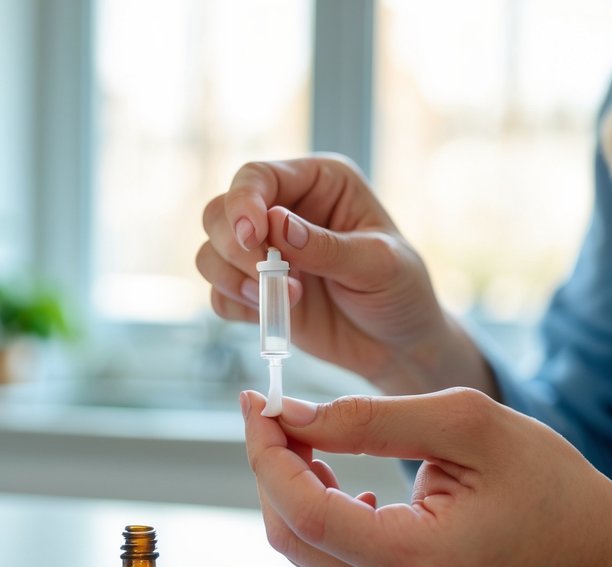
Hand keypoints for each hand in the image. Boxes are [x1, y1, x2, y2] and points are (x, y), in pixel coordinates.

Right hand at [198, 156, 491, 394]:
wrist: (399, 346)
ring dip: (233, 279)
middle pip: (220, 211)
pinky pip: (219, 294)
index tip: (252, 236)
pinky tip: (272, 316)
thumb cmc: (400, 293)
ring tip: (283, 301)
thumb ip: (327, 247)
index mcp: (319, 183)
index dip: (244, 202)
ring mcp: (266, 253)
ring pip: (211, 252)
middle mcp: (285, 210)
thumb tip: (276, 224)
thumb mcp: (378, 265)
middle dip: (234, 246)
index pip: (258, 176)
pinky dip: (235, 305)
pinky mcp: (256, 292)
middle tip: (267, 278)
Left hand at [240, 389, 611, 566]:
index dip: (268, 455)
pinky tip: (339, 475)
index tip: (257, 404)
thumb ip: (374, 420)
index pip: (306, 513)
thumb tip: (295, 418)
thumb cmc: (554, 487)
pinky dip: (320, 512)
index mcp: (420, 562)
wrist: (602, 555)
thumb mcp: (469, 426)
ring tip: (307, 435)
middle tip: (274, 413)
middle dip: (271, 468)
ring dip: (292, 489)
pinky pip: (337, 559)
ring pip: (309, 551)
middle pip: (294, 537)